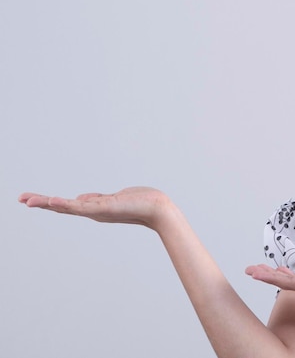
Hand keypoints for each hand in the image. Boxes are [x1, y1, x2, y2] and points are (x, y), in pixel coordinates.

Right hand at [18, 187, 178, 230]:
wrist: (158, 209)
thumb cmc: (140, 203)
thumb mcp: (113, 199)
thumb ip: (96, 199)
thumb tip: (79, 198)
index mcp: (94, 208)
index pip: (67, 205)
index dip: (48, 202)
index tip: (29, 198)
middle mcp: (93, 212)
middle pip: (62, 207)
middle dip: (41, 203)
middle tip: (20, 199)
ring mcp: (98, 211)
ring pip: (68, 207)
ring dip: (48, 203)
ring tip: (29, 200)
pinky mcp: (105, 209)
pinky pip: (82, 207)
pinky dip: (66, 204)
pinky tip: (52, 201)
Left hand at [245, 262, 294, 312]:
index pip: (289, 283)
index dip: (270, 277)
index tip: (253, 271)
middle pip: (287, 283)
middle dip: (267, 276)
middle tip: (249, 269)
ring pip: (294, 281)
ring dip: (277, 275)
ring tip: (262, 269)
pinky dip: (292, 274)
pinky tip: (288, 271)